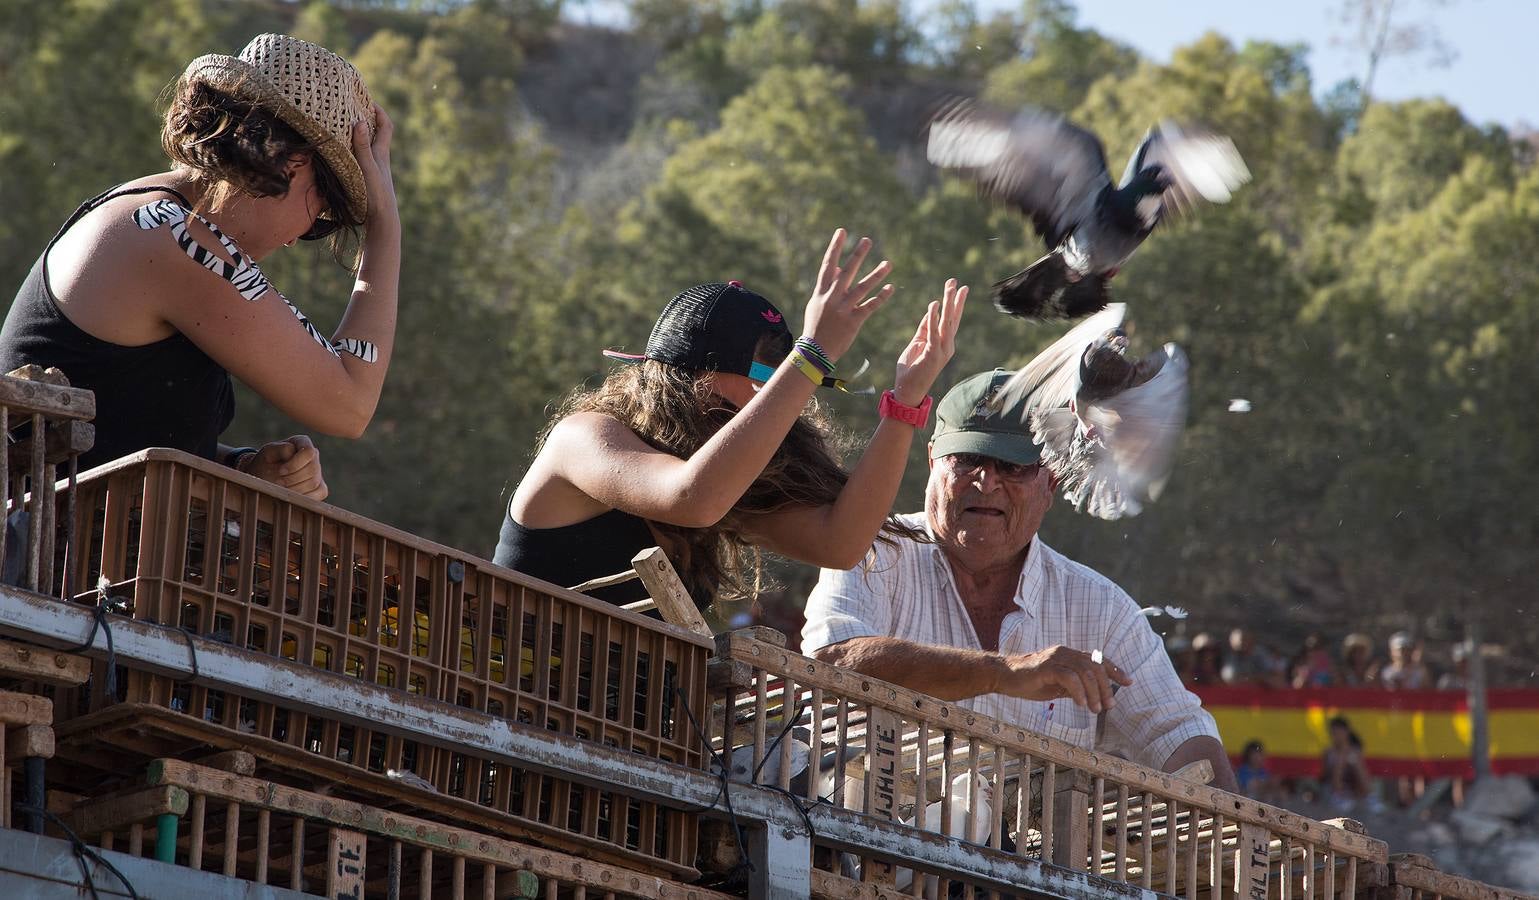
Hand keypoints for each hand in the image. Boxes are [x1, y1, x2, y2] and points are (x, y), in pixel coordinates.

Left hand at [246, 435, 328, 500]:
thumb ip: (281, 449)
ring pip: (314, 483)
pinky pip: (320, 493)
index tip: (280, 471)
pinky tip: (291, 495)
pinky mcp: (320, 487)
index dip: (295, 464)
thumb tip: (293, 452)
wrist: (263, 478)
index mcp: (302, 442)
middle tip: (278, 482)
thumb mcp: (269, 453)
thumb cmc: (266, 463)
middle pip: (312, 469)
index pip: (309, 452)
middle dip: (293, 478)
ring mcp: (318, 472)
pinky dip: (304, 497)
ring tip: (281, 489)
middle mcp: (314, 456)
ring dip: (295, 489)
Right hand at [352, 104, 397, 227]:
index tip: (368, 99)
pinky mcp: (368, 179)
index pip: (386, 125)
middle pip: (376, 133)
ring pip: (367, 146)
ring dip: (357, 135)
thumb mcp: (367, 167)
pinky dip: (352, 150)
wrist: (383, 221)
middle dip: (366, 118)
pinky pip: (361, 158)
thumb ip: (362, 146)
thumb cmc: (376, 194)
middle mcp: (380, 159)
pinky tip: (340, 151)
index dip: (379, 111)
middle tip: (351, 108)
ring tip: (342, 125)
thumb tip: (359, 121)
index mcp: (382, 153)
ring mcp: (374, 169)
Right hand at [803, 229, 893, 361]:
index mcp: (821, 292)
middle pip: (847, 272)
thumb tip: (837, 266)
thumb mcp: (816, 304)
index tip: (841, 231)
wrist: (815, 352)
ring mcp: (843, 310)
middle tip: (867, 240)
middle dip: (857, 255)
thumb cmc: (816, 326)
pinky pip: (870, 306)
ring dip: (876, 275)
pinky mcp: (854, 322)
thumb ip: (827, 285)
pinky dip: (880, 297)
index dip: (834, 247)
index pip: (828, 265)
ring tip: (888, 263)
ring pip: (862, 288)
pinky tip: (890, 287)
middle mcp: (832, 298)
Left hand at [892, 278, 966, 405]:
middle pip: (953, 318)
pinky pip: (933, 332)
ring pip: (947, 322)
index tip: (959, 287)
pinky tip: (935, 304)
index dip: (955, 303)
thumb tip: (931, 312)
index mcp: (943, 343)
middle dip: (955, 299)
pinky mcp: (933, 354)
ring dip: (948, 303)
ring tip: (950, 287)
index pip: (951, 320)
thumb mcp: (917, 344)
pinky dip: (933, 318)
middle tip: (956, 282)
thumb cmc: (911, 370)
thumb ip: (924, 329)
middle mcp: (947, 346)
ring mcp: (942, 350)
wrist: (908, 392)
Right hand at [996, 645, 1132, 713]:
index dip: (1115, 670)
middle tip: (1108, 706)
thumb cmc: (1031, 681)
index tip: (1128, 682)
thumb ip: (1075, 686)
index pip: (1098, 660)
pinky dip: (1078, 691)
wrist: (1004, 677)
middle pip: (1095, 667)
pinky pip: (1069, 677)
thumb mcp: (1058, 685)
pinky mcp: (1046, 667)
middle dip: (1106, 688)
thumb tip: (1095, 696)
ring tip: (1094, 709)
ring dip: (1094, 693)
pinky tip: (1080, 704)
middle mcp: (1065, 653)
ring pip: (1085, 672)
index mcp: (1069, 655)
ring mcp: (1055, 658)